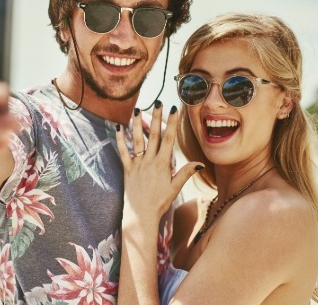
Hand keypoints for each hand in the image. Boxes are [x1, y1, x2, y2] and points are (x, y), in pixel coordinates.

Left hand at [116, 104, 201, 222]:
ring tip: (137, 108)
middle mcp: (150, 161)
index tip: (174, 109)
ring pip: (137, 140)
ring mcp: (137, 164)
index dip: (172, 123)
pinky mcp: (127, 169)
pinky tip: (118, 127)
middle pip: (153, 135)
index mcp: (163, 164)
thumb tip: (199, 163)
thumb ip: (185, 173)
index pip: (169, 139)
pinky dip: (119, 139)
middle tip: (158, 101)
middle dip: (156, 117)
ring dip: (136, 123)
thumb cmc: (160, 202)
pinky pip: (122, 152)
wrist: (141, 215)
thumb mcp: (175, 188)